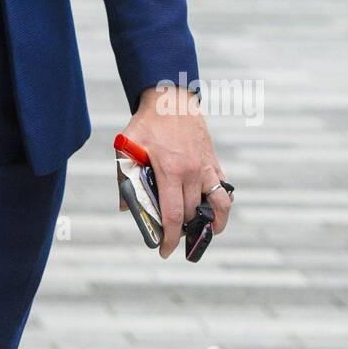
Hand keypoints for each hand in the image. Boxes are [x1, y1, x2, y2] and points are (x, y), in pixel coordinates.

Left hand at [123, 85, 233, 258]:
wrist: (171, 97)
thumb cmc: (147, 123)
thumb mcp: (126, 146)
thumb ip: (125, 176)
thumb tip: (125, 207)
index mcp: (169, 169)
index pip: (173, 214)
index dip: (169, 237)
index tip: (164, 251)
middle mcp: (192, 171)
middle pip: (191, 213)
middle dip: (181, 230)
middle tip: (170, 237)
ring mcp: (207, 166)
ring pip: (217, 206)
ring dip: (212, 223)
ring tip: (202, 232)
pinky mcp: (214, 161)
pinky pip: (223, 189)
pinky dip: (221, 205)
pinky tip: (213, 212)